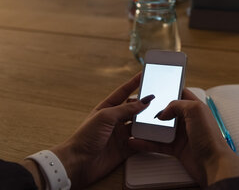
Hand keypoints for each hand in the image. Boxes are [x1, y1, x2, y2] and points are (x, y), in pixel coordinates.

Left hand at [48, 73, 152, 188]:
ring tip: (160, 117)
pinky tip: (155, 135)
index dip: (134, 83)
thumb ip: (125, 109)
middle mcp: (114, 120)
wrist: (78, 163)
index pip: (124, 92)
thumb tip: (143, 101)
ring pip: (139, 125)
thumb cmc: (85, 137)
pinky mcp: (125, 148)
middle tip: (158, 99)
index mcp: (107, 108)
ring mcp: (120, 134)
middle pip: (134, 109)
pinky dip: (147, 138)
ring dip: (148, 122)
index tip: (144, 74)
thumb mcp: (105, 117)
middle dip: (145, 104)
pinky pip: (140, 141)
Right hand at [129, 89, 238, 186]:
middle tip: (138, 106)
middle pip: (166, 110)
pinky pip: (157, 144)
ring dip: (146, 126)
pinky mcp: (176, 148)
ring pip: (160, 127)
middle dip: (152, 109)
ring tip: (133, 123)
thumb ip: (177, 104)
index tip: (153, 87)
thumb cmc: (210, 137)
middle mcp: (188, 119)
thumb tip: (162, 113)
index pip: (179, 93)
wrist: (213, 164)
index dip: (167, 89)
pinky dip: (146, 143)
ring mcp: (181, 134)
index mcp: (194, 106)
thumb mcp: (195, 110)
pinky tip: (136, 141)